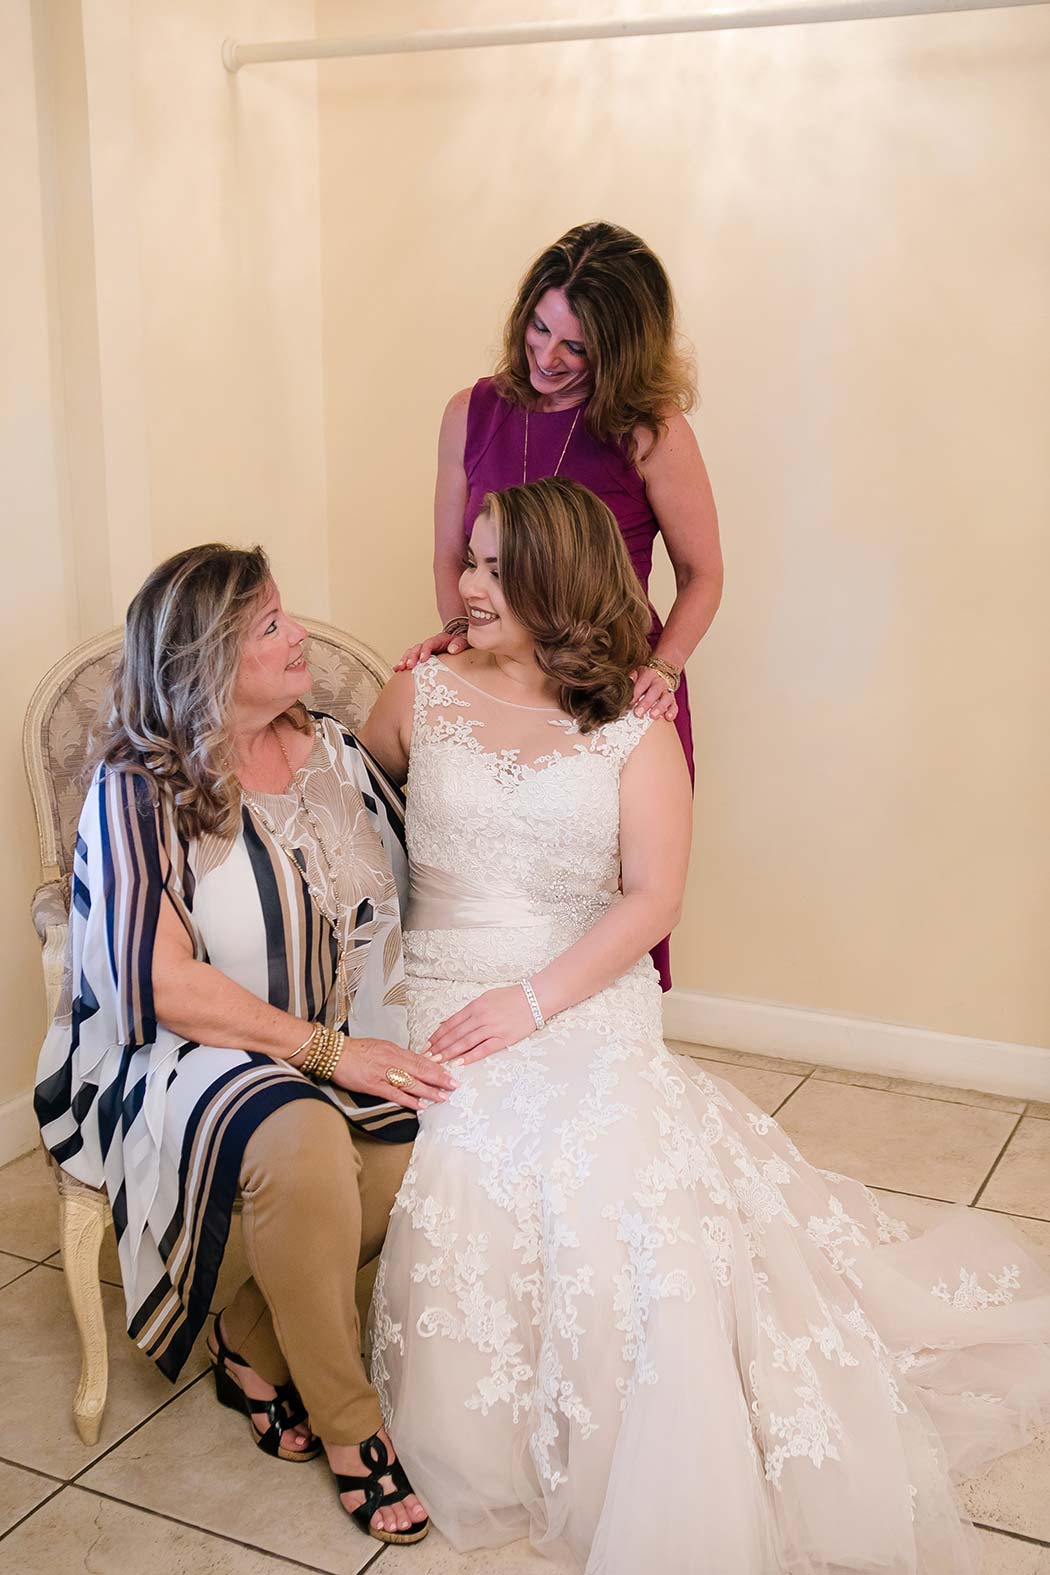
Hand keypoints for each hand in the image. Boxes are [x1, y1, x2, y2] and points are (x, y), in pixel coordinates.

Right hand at [333, 1037, 457, 1111]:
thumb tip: (413, 1062)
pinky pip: (395, 1093)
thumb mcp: (380, 1047)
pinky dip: (409, 1100)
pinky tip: (420, 1105)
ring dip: (429, 1090)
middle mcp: (392, 1060)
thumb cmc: (356, 1050)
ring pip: (411, 1082)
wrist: (334, 1053)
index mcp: (394, 1050)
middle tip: (454, 1084)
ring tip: (443, 1097)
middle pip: (421, 1069)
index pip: (421, 1059)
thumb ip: (397, 1055)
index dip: (437, 1067)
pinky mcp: (373, 1085)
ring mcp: (383, 1073)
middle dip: (439, 1078)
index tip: (449, 1072)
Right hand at [394, 628, 467, 671]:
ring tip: (400, 668)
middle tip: (408, 666)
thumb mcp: (464, 641)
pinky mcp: (421, 656)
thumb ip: (459, 644)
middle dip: (412, 657)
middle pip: (417, 648)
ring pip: (411, 653)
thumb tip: (452, 649)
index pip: (429, 643)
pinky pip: (410, 658)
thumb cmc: (461, 643)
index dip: (425, 651)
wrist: (458, 642)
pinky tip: (396, 669)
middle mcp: (429, 644)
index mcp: (438, 640)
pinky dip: (403, 663)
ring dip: (405, 660)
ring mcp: (423, 650)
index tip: (423, 660)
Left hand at [425, 986, 536, 1066]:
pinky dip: (471, 1056)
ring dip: (450, 1053)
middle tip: (426, 1056)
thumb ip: (469, 1010)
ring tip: (438, 1061)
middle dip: (439, 1047)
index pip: (451, 1023)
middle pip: (455, 1034)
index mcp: (475, 1006)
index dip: (438, 1035)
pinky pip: (484, 1049)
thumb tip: (451, 1021)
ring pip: (466, 1042)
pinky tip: (460, 1062)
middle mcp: (481, 1017)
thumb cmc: (511, 997)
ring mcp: (492, 1028)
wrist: (535, 998)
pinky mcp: (503, 1038)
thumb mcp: (486, 997)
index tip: (427, 1044)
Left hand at [631, 665, 678, 721]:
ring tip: (652, 716)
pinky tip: (668, 718)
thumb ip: (632, 677)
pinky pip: (674, 706)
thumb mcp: (638, 672)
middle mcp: (660, 682)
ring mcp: (667, 691)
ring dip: (659, 708)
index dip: (636, 693)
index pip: (642, 683)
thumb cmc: (646, 676)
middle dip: (646, 703)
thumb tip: (627, 681)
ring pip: (666, 699)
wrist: (663, 673)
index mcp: (649, 674)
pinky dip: (672, 712)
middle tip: (638, 713)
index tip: (629, 702)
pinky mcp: (673, 700)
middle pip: (654, 691)